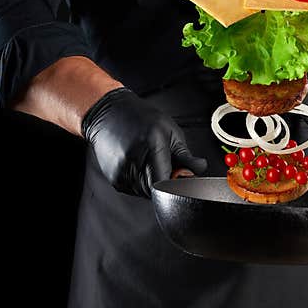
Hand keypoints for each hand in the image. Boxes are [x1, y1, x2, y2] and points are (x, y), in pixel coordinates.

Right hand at [81, 88, 206, 196]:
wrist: (108, 114)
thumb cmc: (140, 118)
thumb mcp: (170, 130)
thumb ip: (185, 154)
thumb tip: (199, 168)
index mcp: (152, 146)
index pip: (167, 183)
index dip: (176, 185)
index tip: (181, 178)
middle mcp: (134, 162)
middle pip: (158, 190)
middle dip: (167, 183)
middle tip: (166, 166)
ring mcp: (121, 173)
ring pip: (146, 193)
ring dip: (154, 182)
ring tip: (150, 161)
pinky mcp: (115, 181)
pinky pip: (135, 190)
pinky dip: (142, 182)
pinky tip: (140, 164)